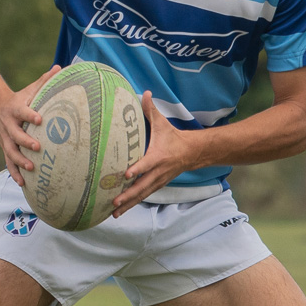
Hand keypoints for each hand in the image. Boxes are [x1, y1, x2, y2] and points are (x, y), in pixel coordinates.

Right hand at [0, 66, 61, 186]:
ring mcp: (5, 138)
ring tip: (31, 167)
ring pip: (10, 151)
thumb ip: (44, 80)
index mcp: (15, 109)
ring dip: (19, 160)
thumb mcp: (29, 89)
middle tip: (37, 147)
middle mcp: (8, 125)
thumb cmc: (20, 98)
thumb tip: (61, 67)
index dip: (30, 115)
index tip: (39, 118)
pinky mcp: (5, 148)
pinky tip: (23, 183)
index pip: (23, 112)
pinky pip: (8, 162)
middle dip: (25, 141)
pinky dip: (14, 172)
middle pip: (15, 135)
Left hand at [112, 93, 197, 217]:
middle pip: (141, 186)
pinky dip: (131, 205)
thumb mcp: (162, 123)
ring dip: (128, 204)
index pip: (146, 164)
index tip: (126, 174)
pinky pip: (142, 196)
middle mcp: (157, 172)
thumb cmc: (172, 137)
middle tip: (114, 201)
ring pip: (141, 195)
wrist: (191, 153)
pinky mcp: (156, 185)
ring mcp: (157, 181)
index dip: (136, 169)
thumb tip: (145, 93)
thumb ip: (150, 110)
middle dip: (128, 195)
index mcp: (158, 156)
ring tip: (113, 212)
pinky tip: (119, 211)